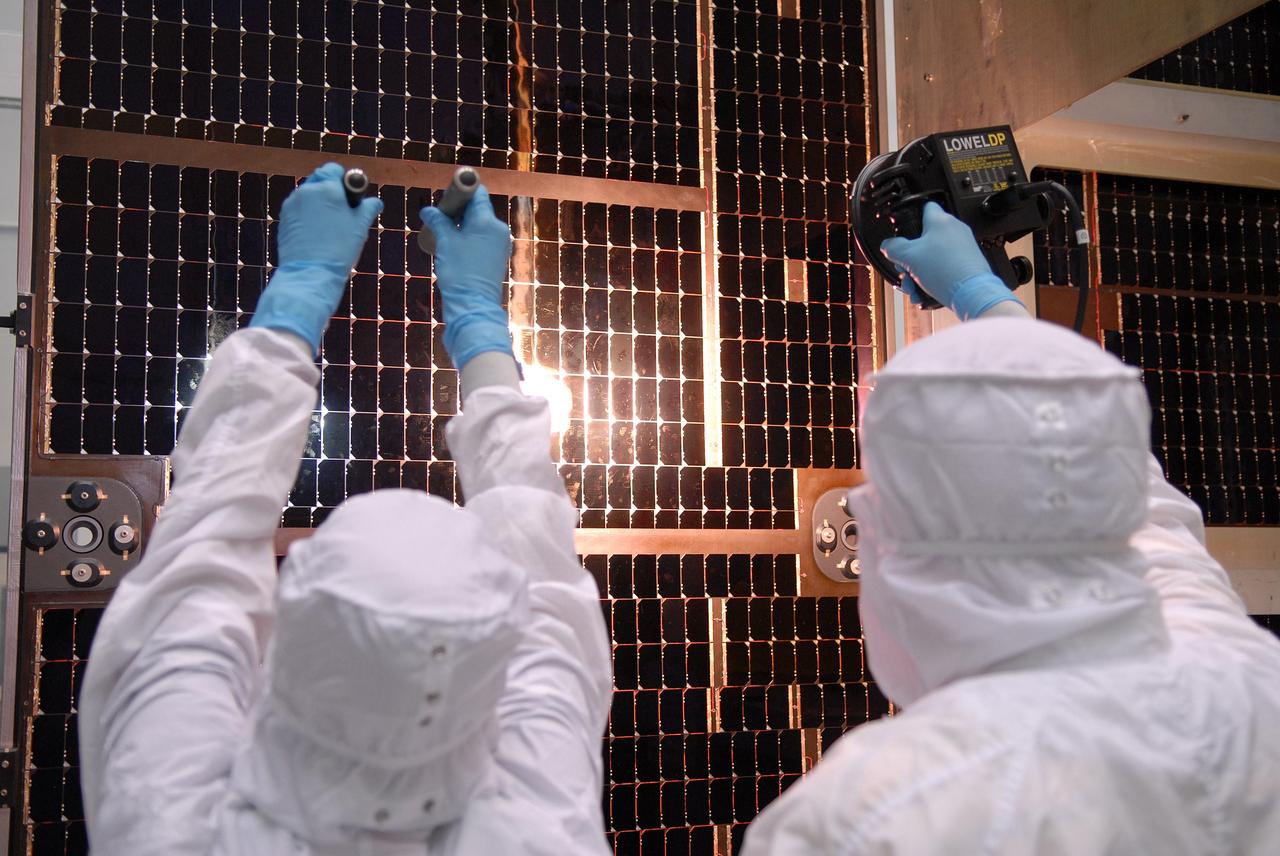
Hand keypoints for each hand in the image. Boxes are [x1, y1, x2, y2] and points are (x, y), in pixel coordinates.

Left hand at [250, 163, 382, 353]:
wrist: (311, 273)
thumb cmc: (339, 248)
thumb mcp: (359, 227)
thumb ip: (367, 208)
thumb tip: (375, 201)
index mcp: (326, 188)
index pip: (334, 170)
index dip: (345, 181)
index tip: (352, 199)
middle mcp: (305, 190)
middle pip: (320, 181)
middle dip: (331, 192)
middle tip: (343, 215)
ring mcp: (291, 204)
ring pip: (308, 196)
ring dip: (319, 204)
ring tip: (329, 229)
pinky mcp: (284, 218)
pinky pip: (299, 209)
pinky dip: (308, 216)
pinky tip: (316, 235)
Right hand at [420, 186, 513, 369]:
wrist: (473, 306)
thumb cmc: (460, 272)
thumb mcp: (445, 242)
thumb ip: (438, 222)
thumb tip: (428, 211)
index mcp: (488, 221)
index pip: (477, 194)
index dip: (461, 191)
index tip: (445, 194)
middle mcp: (498, 229)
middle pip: (478, 209)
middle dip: (459, 209)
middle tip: (439, 215)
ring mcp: (500, 244)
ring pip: (479, 224)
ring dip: (462, 224)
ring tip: (443, 232)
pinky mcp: (497, 256)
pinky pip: (482, 238)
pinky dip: (469, 236)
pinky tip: (453, 245)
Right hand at [880, 201, 1021, 319]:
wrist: (971, 293)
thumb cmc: (945, 271)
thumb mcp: (908, 257)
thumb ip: (893, 247)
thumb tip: (888, 245)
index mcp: (940, 220)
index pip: (925, 207)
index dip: (911, 216)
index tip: (903, 229)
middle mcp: (954, 230)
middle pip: (924, 238)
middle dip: (910, 257)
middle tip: (904, 268)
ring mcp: (963, 247)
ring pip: (932, 256)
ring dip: (918, 272)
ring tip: (913, 287)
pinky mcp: (968, 263)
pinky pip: (944, 267)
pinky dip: (932, 278)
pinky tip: (924, 292)